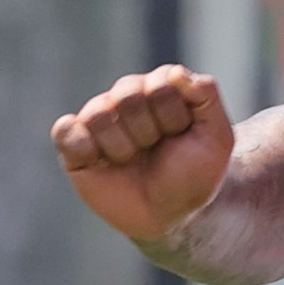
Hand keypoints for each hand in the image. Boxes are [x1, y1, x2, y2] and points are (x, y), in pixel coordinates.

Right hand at [51, 65, 235, 242]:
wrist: (172, 212)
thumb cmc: (195, 172)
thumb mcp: (217, 136)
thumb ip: (206, 96)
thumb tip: (176, 72)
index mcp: (160, 87)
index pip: (162, 82)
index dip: (175, 115)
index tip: (183, 133)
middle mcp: (126, 97)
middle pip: (128, 94)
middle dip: (150, 130)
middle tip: (157, 149)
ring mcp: (98, 119)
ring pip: (99, 114)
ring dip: (124, 146)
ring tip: (133, 159)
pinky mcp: (74, 145)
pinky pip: (66, 131)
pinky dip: (85, 148)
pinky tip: (102, 160)